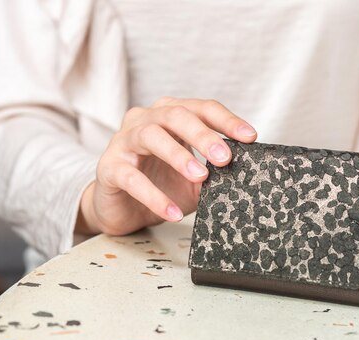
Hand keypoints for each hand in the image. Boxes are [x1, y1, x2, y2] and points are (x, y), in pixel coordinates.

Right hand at [77, 97, 256, 235]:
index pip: (202, 108)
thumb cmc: (163, 185)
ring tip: (200, 177)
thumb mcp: (196, 179)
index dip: (226, 120)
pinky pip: (131, 178)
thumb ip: (216, 171)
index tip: (250, 137)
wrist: (124, 209)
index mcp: (171, 115)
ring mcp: (123, 140)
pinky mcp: (108, 167)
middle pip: (176, 115)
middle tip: (225, 158)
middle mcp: (146, 120)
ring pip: (150, 136)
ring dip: (179, 156)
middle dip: (203, 135)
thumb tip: (246, 173)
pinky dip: (154, 196)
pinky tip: (173, 212)